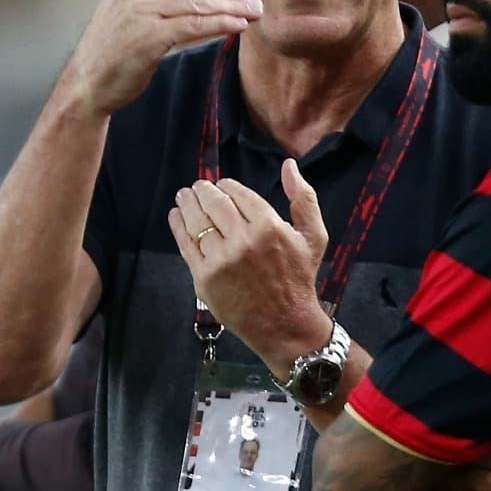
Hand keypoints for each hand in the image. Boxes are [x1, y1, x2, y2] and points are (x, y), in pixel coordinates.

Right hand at [65, 0, 262, 116]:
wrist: (87, 83)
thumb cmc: (110, 48)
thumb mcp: (121, 3)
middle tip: (256, 4)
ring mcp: (139, 12)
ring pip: (196, 4)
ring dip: (230, 9)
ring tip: (254, 14)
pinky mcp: (147, 36)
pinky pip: (192, 25)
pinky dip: (218, 24)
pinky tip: (238, 26)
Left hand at [168, 159, 331, 371]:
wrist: (284, 324)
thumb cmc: (299, 278)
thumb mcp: (313, 236)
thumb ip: (304, 198)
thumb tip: (288, 166)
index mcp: (269, 227)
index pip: (238, 194)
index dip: (226, 185)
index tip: (222, 185)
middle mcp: (243, 241)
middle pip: (214, 204)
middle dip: (203, 191)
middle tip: (198, 187)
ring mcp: (221, 260)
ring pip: (197, 222)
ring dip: (187, 204)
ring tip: (184, 197)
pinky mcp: (204, 278)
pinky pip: (186, 245)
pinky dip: (178, 226)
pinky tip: (176, 216)